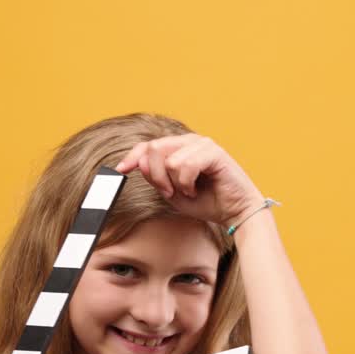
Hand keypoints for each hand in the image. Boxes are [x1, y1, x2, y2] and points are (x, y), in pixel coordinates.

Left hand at [114, 134, 264, 227]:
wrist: (235, 213)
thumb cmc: (207, 202)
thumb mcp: (172, 192)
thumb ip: (155, 177)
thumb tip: (139, 163)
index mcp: (180, 147)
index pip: (149, 145)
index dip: (132, 157)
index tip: (119, 171)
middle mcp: (190, 141)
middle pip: (154, 149)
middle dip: (155, 176)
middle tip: (169, 192)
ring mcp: (203, 144)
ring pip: (169, 160)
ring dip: (175, 183)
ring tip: (188, 191)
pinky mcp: (214, 152)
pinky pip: (185, 165)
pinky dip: (186, 183)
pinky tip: (196, 189)